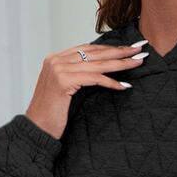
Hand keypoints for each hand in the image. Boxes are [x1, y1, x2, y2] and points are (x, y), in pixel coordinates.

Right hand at [24, 40, 148, 139]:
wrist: (37, 129)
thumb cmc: (52, 114)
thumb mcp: (65, 90)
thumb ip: (77, 77)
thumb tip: (101, 72)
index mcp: (56, 59)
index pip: (88, 49)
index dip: (110, 48)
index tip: (128, 48)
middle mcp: (56, 60)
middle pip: (95, 53)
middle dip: (120, 51)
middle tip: (139, 49)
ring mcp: (59, 69)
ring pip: (97, 64)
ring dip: (121, 63)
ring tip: (138, 62)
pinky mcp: (63, 82)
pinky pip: (94, 79)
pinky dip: (110, 82)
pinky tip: (124, 86)